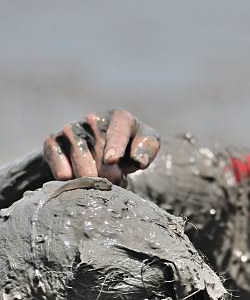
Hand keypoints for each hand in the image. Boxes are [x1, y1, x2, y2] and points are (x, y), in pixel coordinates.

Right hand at [43, 109, 159, 184]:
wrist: (103, 151)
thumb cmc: (131, 147)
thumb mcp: (146, 144)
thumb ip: (147, 149)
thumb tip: (140, 161)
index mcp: (119, 117)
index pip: (118, 132)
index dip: (114, 146)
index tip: (112, 160)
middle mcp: (92, 119)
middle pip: (99, 151)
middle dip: (109, 172)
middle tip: (115, 181)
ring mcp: (71, 128)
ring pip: (79, 159)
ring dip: (89, 177)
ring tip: (98, 181)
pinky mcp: (52, 141)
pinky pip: (58, 163)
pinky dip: (66, 175)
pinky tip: (74, 178)